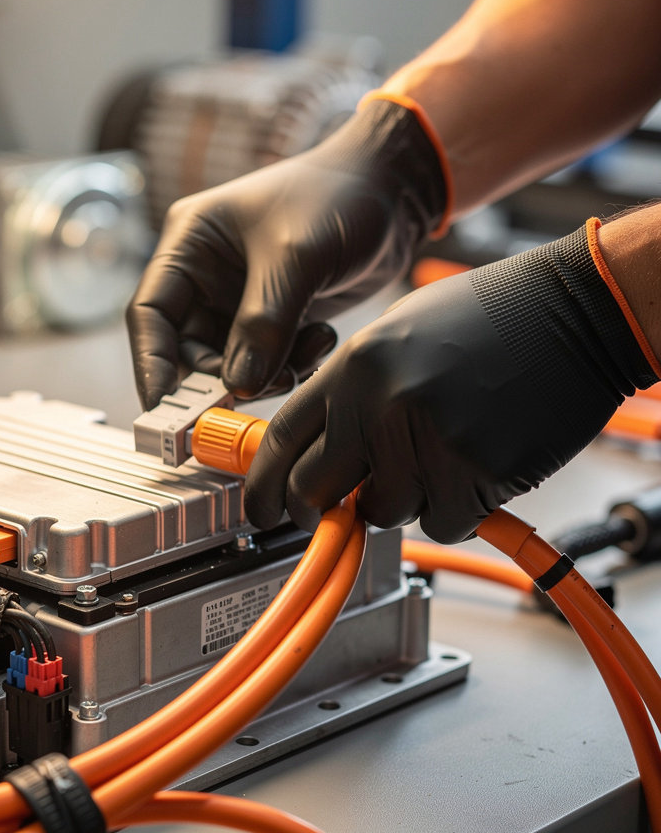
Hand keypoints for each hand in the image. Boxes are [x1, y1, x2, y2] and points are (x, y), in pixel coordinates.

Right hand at [126, 96, 447, 409]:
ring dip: (263, 375)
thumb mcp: (296, 256)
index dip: (150, 363)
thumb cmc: (339, 195)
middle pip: (187, 349)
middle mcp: (205, 275)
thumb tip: (238, 386)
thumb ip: (264, 323)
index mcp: (190, 243)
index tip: (165, 407)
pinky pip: (265, 362)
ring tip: (303, 359)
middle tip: (256, 392)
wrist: (396, 189)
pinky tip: (320, 342)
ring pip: (229, 364)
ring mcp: (238, 300)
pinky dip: (289, 365)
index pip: (149, 312)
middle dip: (220, 376)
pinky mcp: (272, 319)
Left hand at [244, 224, 658, 543]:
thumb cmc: (486, 319)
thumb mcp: (394, 336)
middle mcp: (381, 404)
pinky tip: (474, 466)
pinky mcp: (474, 472)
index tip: (260, 509)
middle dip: (315, 513)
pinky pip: (440, 522)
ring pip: (384, 512)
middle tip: (330, 513)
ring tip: (439, 452)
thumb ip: (348, 394)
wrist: (572, 310)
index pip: (280, 441)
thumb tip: (314, 454)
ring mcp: (427, 440)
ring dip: (403, 499)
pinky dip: (454, 509)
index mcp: (354, 368)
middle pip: (313, 492)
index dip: (263, 485)